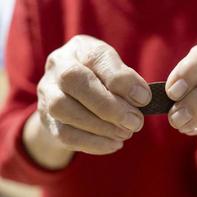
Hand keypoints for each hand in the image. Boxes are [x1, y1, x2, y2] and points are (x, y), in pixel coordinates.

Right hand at [35, 35, 150, 155]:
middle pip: (74, 80)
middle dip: (109, 106)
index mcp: (81, 48)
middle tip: (135, 122)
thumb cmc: (102, 78)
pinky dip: (93, 142)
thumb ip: (126, 80)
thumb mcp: (115, 70)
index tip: (144, 98)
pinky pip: (64, 134)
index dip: (121, 79)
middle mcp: (58, 66)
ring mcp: (47, 93)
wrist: (72, 94)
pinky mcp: (47, 119)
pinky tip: (114, 143)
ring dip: (101, 127)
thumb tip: (141, 98)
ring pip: (64, 109)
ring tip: (126, 133)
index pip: (97, 57)